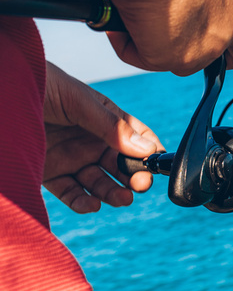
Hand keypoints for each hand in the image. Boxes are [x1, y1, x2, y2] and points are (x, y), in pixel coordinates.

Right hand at [0, 0, 232, 76]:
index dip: (231, 51)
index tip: (219, 52)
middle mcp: (231, 26)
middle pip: (212, 58)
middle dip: (185, 51)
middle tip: (157, 34)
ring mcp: (207, 47)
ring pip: (173, 58)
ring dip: (151, 41)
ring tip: (131, 7)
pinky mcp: (176, 57)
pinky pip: (143, 56)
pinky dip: (127, 40)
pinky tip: (120, 12)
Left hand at [43, 62, 164, 213]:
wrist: (2, 91)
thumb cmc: (42, 86)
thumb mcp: (81, 102)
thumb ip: (111, 126)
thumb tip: (146, 149)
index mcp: (106, 119)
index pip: (136, 137)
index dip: (150, 150)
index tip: (159, 163)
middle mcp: (92, 141)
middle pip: (121, 165)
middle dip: (134, 176)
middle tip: (141, 184)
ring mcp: (72, 158)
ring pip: (100, 183)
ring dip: (113, 193)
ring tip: (123, 199)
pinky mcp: (51, 174)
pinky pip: (72, 193)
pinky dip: (83, 202)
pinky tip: (93, 204)